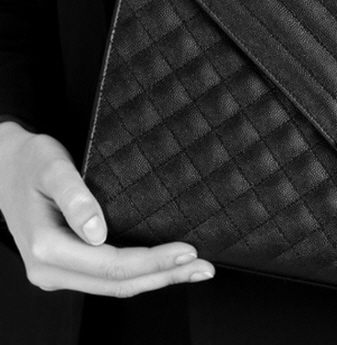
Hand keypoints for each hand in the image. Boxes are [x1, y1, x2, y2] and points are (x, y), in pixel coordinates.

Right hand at [0, 121, 214, 296]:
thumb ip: (74, 196)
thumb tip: (96, 231)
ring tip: (194, 270)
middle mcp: (50, 270)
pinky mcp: (67, 266)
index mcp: (47, 248)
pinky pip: (107, 277)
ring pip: (114, 286)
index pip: (112, 264)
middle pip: (118, 282)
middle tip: (204, 267)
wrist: (6, 167)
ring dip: (157, 279)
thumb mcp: (51, 168)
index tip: (187, 250)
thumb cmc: (31, 162)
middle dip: (165, 276)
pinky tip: (163, 267)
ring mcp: (57, 273)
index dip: (153, 260)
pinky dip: (140, 274)